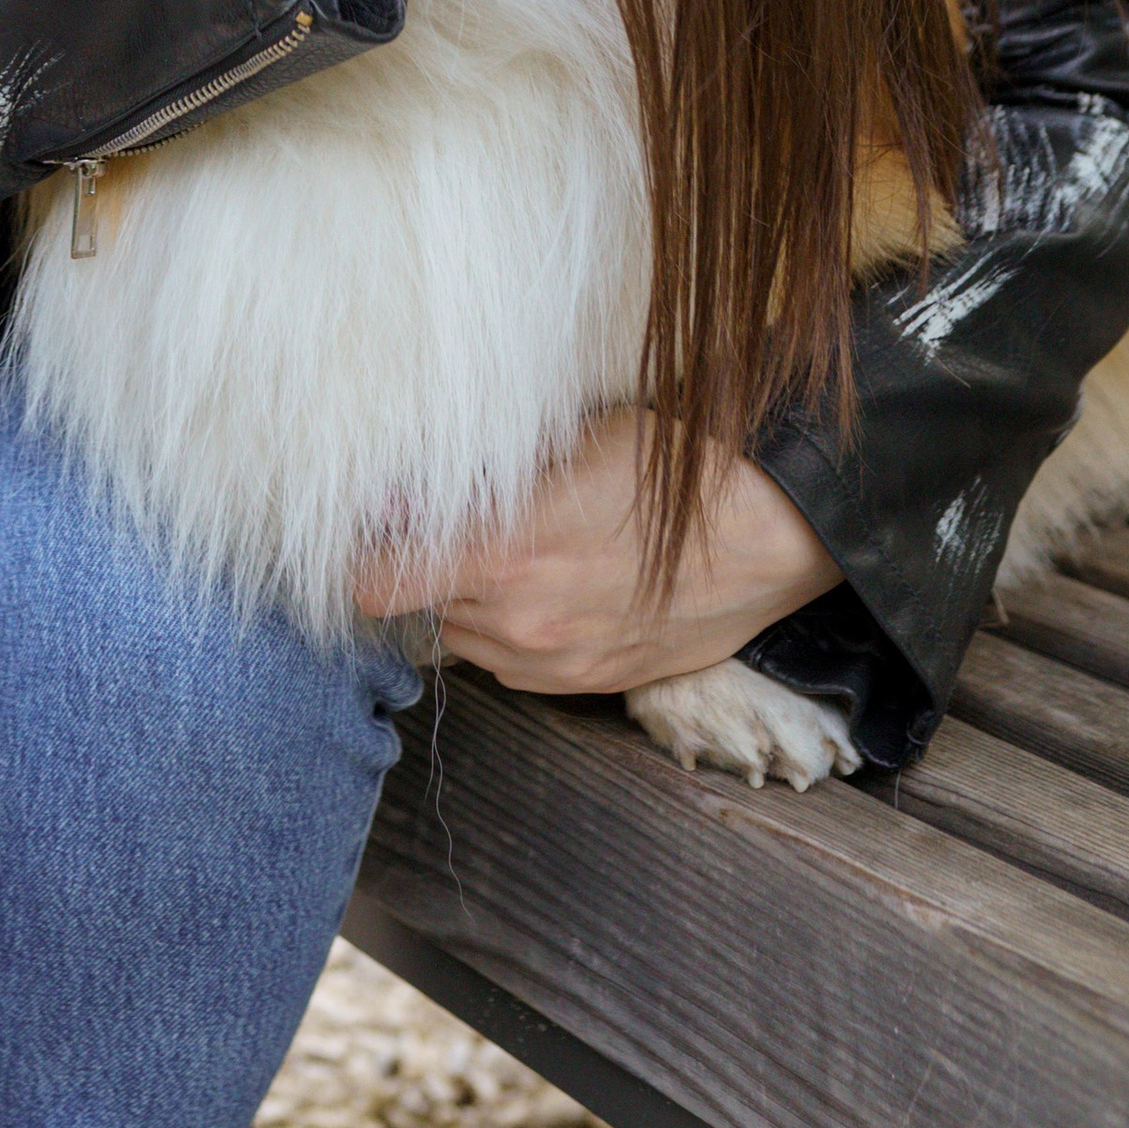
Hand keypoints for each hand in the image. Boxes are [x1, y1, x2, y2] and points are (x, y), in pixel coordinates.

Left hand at [353, 408, 841, 686]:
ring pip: (464, 642)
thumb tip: (409, 489)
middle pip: (417, 611)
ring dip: (466, 605)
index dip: (357, 560)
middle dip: (421, 572)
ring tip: (511, 557)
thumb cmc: (670, 467)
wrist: (771, 530)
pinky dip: (511, 631)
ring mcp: (554, 663)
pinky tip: (550, 588)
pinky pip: (514, 665)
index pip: (373, 584)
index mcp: (502, 553)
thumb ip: (482, 477)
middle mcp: (517, 621)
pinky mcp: (589, 683)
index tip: (364, 533)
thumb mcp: (565, 444)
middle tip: (446, 530)